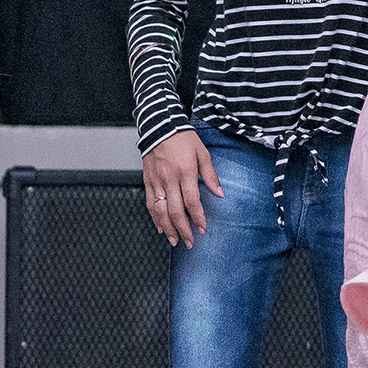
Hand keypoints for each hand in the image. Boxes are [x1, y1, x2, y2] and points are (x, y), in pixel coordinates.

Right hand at [142, 129, 222, 247]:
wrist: (160, 125)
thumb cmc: (183, 138)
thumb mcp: (203, 153)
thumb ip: (210, 176)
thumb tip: (220, 194)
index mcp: (185, 172)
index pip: (192, 201)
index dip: (198, 218)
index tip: (203, 229)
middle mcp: (169, 179)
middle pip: (175, 211)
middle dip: (183, 229)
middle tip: (190, 242)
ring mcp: (156, 180)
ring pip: (160, 210)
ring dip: (168, 228)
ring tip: (175, 241)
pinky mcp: (147, 180)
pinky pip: (149, 203)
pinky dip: (154, 217)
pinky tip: (160, 227)